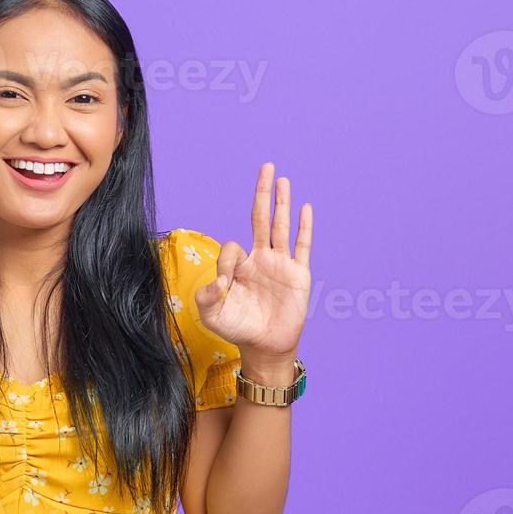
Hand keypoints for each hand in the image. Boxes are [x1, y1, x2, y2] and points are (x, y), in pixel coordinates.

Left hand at [194, 164, 313, 362]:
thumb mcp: (212, 315)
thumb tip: (217, 282)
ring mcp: (280, 264)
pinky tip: (305, 208)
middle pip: (261, 218)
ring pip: (281, 226)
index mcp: (238, 266)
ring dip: (282, 202)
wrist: (265, 346)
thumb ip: (207, 298)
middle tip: (265, 166)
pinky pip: (301, 246)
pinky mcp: (298, 274)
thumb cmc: (237, 329)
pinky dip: (303, 227)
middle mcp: (260, 259)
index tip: (224, 284)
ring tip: (282, 179)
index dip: (227, 261)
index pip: (232, 247)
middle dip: (261, 193)